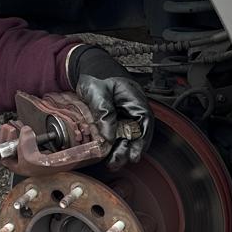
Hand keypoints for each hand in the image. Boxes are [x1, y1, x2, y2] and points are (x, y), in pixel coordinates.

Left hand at [69, 45, 151, 170]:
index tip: (134, 155)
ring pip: (128, 135)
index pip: (144, 121)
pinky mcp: (115, 119)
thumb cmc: (96, 75)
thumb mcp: (99, 93)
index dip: (141, 140)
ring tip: (113, 163)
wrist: (87, 68)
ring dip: (122, 150)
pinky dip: (114, 144)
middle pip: (137, 133)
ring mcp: (125, 114)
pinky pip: (118, 133)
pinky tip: (108, 154)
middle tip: (118, 162)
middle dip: (129, 150)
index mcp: (134, 98)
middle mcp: (133, 108)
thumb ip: (104, 113)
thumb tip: (108, 137)